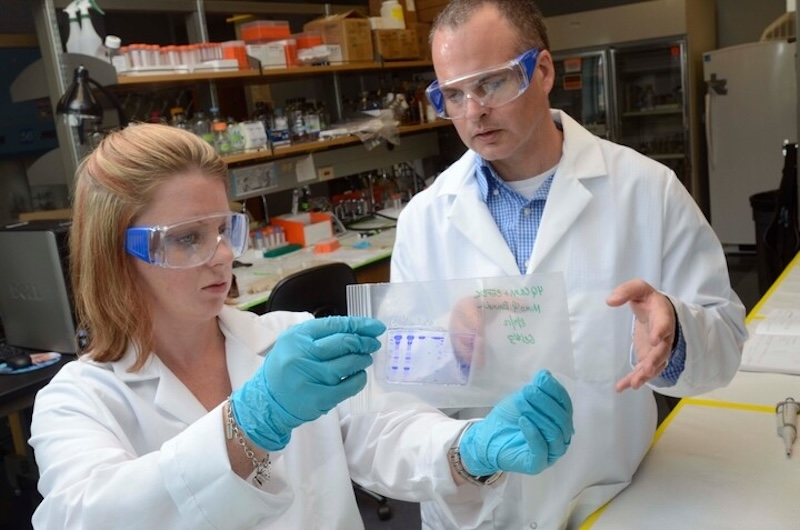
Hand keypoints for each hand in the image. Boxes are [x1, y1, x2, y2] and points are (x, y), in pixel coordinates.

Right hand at [231, 316, 385, 450]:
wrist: (266, 402)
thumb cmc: (285, 369)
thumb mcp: (293, 344)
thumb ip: (319, 335)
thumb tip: (356, 330)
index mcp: (296, 337)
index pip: (335, 325)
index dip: (359, 325)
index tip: (375, 327)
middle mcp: (301, 355)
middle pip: (344, 343)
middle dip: (364, 342)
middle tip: (373, 344)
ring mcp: (310, 377)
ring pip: (348, 364)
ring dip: (362, 360)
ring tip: (366, 359)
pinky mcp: (318, 398)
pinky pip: (348, 386)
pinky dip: (359, 380)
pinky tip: (360, 376)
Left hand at [459, 370, 572, 476]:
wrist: (486, 439)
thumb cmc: (507, 419)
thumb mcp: (522, 399)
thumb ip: (537, 389)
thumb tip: (546, 375)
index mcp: (560, 422)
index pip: (566, 405)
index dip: (556, 391)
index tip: (541, 380)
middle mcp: (560, 438)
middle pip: (562, 420)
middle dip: (546, 403)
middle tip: (527, 391)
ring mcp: (551, 453)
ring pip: (555, 434)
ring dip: (538, 416)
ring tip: (522, 404)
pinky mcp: (538, 464)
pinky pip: (542, 449)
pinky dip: (533, 433)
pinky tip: (523, 420)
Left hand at [606, 279, 675, 391]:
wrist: (659, 312)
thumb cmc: (649, 300)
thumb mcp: (639, 289)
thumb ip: (627, 291)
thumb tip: (610, 301)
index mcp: (663, 316)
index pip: (664, 324)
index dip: (660, 331)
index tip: (655, 339)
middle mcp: (664, 337)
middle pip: (662, 351)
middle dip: (655, 361)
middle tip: (647, 369)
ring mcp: (657, 350)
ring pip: (654, 365)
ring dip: (645, 375)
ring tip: (634, 384)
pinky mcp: (648, 358)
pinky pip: (642, 371)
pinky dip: (632, 379)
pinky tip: (621, 388)